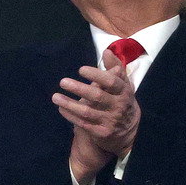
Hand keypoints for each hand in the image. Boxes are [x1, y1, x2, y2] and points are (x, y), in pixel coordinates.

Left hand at [52, 50, 139, 176]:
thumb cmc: (121, 101)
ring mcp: (110, 121)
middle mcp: (118, 106)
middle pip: (97, 96)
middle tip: (62, 81)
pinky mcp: (102, 133)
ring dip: (70, 104)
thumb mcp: (123, 84)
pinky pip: (83, 124)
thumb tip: (106, 51)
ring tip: (55, 97)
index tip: (81, 70)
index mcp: (124, 92)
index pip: (111, 82)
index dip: (96, 75)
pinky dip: (71, 116)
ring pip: (87, 112)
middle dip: (79, 88)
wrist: (129, 131)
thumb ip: (115, 67)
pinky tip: (61, 108)